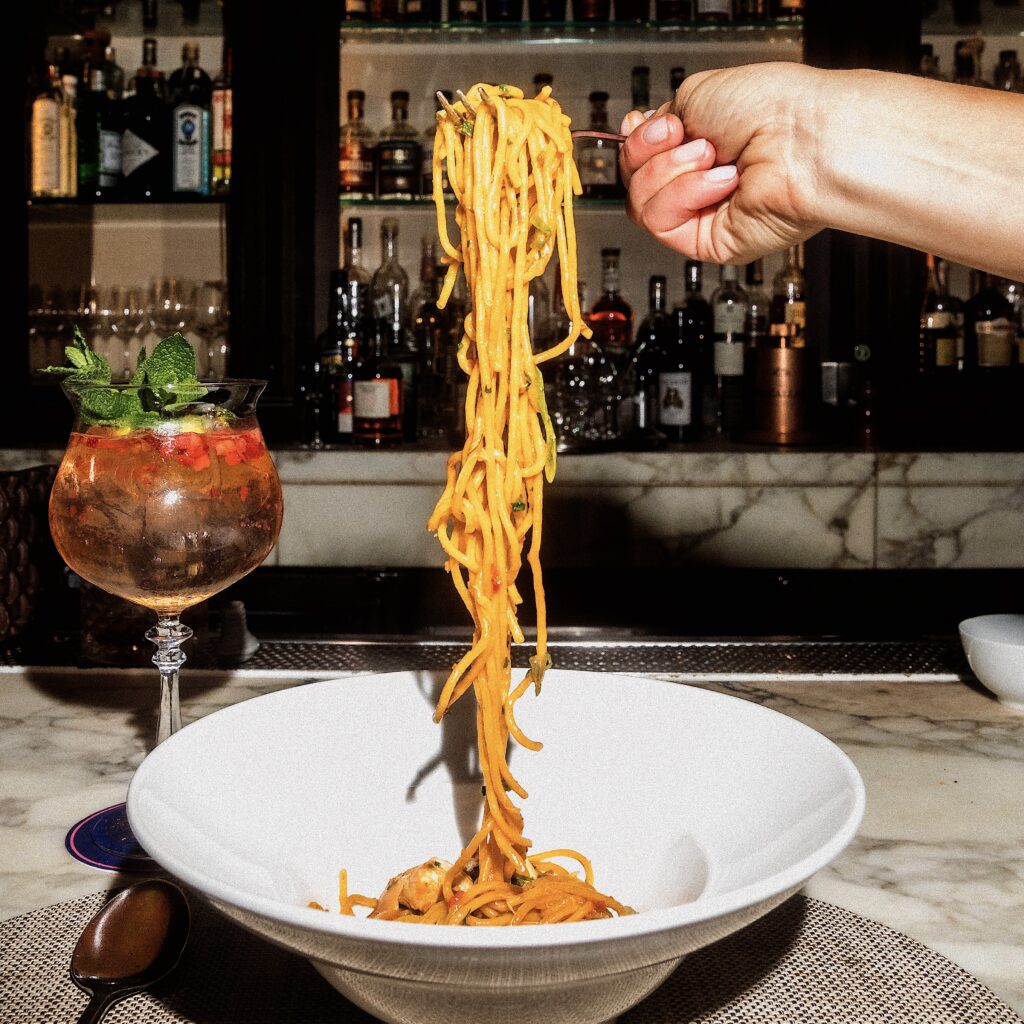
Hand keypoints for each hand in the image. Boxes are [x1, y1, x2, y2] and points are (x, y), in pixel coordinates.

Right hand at [619, 61, 828, 263]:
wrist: (801, 138)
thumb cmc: (770, 109)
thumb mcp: (696, 94)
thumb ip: (658, 119)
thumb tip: (635, 132)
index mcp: (697, 145)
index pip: (641, 157)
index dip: (637, 143)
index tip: (650, 125)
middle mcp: (698, 181)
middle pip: (635, 181)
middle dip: (652, 153)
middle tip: (684, 135)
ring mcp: (701, 213)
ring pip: (641, 205)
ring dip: (670, 173)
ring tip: (710, 156)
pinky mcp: (706, 241)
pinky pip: (662, 223)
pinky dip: (684, 195)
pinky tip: (719, 181)